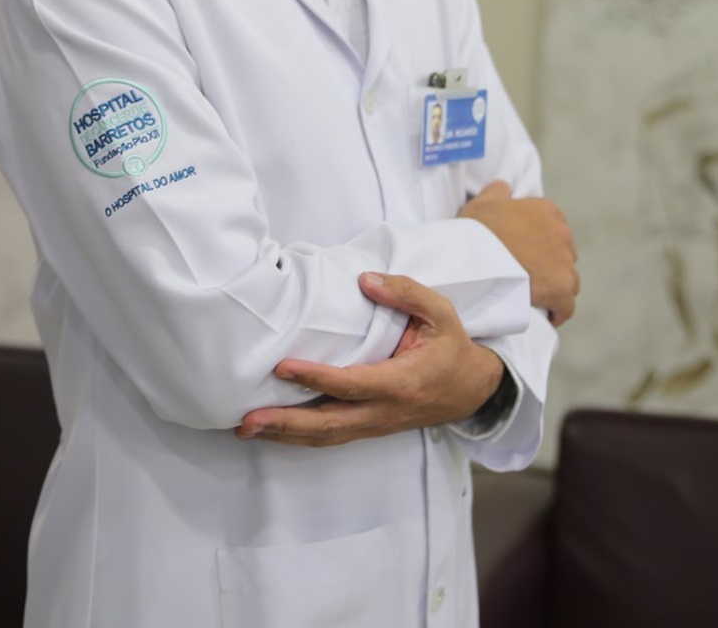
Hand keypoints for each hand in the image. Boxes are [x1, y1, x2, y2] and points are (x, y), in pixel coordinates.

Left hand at [233, 272, 504, 446]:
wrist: (472, 390)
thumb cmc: (452, 348)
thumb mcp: (440, 313)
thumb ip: (406, 293)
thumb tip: (365, 280)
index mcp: (401, 382)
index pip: (351, 383)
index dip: (316, 378)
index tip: (282, 367)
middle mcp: (383, 411)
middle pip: (329, 424)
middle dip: (287, 423)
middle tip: (248, 419)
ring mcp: (375, 424)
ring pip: (326, 437)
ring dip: (285, 435)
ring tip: (246, 429)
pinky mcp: (369, 428)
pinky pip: (331, 437)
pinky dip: (299, 437)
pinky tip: (272, 431)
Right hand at [460, 183, 578, 325]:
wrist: (475, 255)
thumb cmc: (475, 230)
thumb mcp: (482, 203)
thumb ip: (497, 193)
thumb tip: (504, 186)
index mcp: (547, 211)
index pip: (556, 232)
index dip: (543, 248)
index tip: (528, 260)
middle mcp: (562, 233)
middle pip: (564, 257)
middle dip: (551, 268)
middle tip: (530, 280)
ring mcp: (564, 261)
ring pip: (568, 281)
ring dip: (556, 290)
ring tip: (537, 301)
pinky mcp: (561, 288)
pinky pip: (566, 306)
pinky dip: (558, 312)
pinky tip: (547, 317)